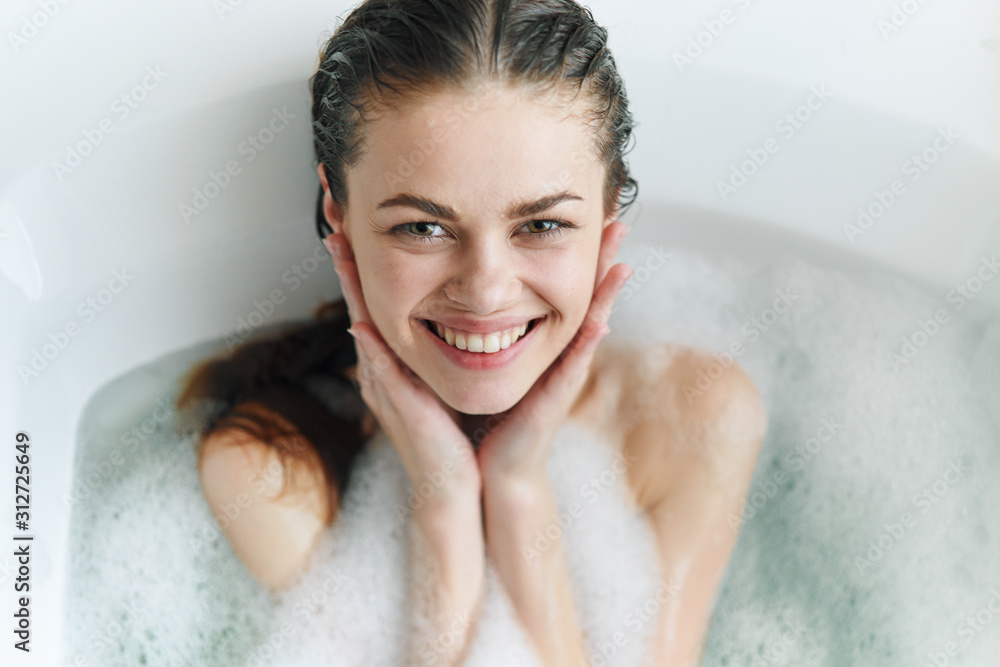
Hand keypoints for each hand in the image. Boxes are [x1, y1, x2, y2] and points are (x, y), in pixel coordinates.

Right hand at [322, 232, 480, 503]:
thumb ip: (440, 347)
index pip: (374, 296)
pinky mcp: (398, 408)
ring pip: (362, 325)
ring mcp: (384, 386)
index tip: (354, 219)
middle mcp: (381, 367)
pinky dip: (371, 349)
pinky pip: (381, 372)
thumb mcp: (444, 378)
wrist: (454, 486)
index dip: (363, 259)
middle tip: (333, 214)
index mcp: (394, 358)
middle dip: (345, 258)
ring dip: (349, 288)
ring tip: (338, 249)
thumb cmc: (454, 433)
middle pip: (357, 300)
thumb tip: (449, 312)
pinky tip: (361, 324)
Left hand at [476, 221, 632, 483]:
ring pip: (588, 322)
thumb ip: (455, 327)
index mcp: (534, 338)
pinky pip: (575, 363)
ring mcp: (560, 373)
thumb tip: (440, 292)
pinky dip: (590, 341)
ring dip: (606, 293)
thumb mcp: (462, 360)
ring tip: (622, 260)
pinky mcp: (556, 397)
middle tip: (617, 218)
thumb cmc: (472, 415)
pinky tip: (603, 319)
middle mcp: (555, 351)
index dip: (570, 250)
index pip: (555, 283)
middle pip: (582, 293)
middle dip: (600, 257)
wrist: (483, 468)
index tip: (584, 212)